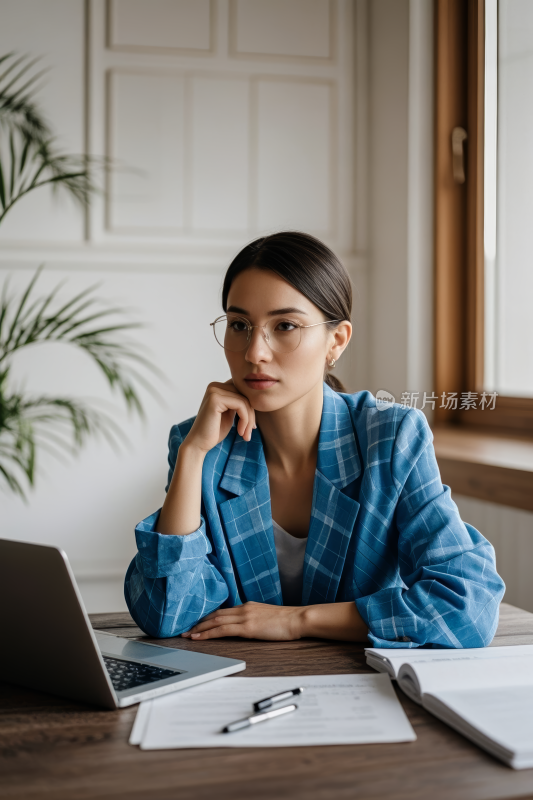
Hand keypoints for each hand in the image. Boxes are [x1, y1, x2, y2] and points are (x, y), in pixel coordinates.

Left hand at [181, 601, 304, 640]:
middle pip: (215, 615)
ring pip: (215, 621)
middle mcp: (243, 609)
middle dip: (199, 623)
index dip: (208, 618)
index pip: (223, 612)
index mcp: (248, 606)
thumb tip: (248, 627)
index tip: (198, 623)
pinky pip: (222, 630)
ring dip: (199, 629)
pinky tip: (199, 638)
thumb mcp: (267, 617)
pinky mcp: (247, 627)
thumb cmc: (287, 621)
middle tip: (186, 630)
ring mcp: (244, 617)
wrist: (298, 619)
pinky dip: (208, 633)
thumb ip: (255, 619)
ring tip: (188, 635)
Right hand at [185, 380, 255, 453]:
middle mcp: (214, 386)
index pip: (243, 391)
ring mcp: (214, 391)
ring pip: (244, 400)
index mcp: (218, 387)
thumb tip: (256, 398)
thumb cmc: (214, 431)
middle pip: (245, 394)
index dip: (250, 407)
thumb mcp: (230, 413)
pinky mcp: (215, 399)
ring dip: (249, 419)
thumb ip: (238, 402)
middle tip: (250, 431)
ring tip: (246, 434)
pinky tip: (240, 432)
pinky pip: (241, 405)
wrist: (199, 444)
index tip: (251, 425)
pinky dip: (245, 420)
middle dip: (251, 414)